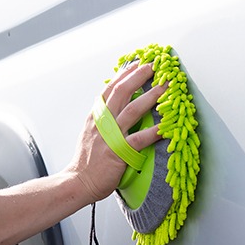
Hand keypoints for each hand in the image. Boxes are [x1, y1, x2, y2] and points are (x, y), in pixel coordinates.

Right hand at [67, 62, 167, 203]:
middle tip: (154, 66)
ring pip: (133, 110)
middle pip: (122, 91)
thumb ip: (101, 120)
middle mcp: (103, 122)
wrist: (78, 181)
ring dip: (151, 96)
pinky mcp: (119, 152)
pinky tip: (165, 127)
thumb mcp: (89, 134)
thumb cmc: (86, 162)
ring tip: (165, 87)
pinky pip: (139, 139)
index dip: (125, 74)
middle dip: (139, 76)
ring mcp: (111, 136)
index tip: (137, 63)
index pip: (110, 88)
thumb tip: (114, 109)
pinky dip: (153, 132)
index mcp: (95, 116)